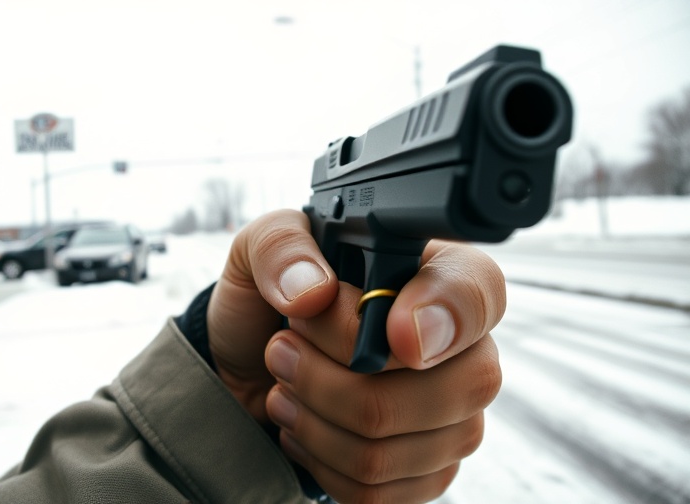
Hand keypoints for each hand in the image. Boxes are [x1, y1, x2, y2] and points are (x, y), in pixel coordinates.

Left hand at [207, 210, 504, 502]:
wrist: (245, 362)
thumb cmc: (267, 296)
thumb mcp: (256, 246)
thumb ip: (281, 248)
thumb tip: (314, 293)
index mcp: (432, 272)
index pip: (480, 291)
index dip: (447, 315)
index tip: (393, 337)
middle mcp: (459, 344)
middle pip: (457, 386)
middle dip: (341, 380)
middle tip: (284, 350)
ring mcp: (449, 414)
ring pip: (402, 446)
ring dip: (318, 420)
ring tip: (283, 385)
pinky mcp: (423, 469)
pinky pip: (383, 491)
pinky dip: (324, 463)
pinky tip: (304, 427)